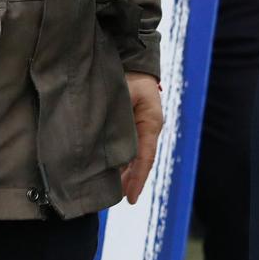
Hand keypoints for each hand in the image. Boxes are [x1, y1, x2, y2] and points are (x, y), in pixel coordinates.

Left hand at [120, 73, 163, 203]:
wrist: (132, 59)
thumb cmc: (129, 75)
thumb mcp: (124, 96)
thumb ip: (118, 119)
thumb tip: (108, 146)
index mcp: (150, 122)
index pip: (145, 157)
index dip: (137, 178)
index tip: (130, 199)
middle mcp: (148, 127)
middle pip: (139, 161)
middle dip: (128, 181)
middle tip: (115, 200)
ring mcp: (141, 126)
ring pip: (132, 155)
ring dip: (122, 172)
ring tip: (110, 191)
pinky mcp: (131, 124)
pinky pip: (126, 146)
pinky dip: (119, 160)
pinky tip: (108, 171)